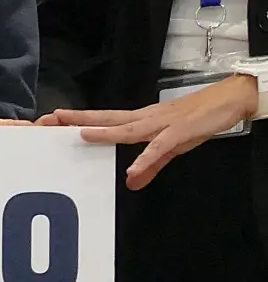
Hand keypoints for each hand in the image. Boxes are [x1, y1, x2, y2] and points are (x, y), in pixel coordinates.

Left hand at [50, 75, 260, 189]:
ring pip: (128, 128)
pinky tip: (133, 169)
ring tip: (82, 135)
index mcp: (140, 121)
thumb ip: (150, 165)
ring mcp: (161, 123)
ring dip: (105, 133)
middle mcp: (145, 119)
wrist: (230, 99)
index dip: (79, 120)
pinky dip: (146, 158)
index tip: (54, 120)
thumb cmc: (197, 119)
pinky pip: (160, 146)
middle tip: (52, 119)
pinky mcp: (179, 132)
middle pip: (107, 119)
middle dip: (79, 120)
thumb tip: (132, 182)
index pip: (104, 120)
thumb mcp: (171, 147)